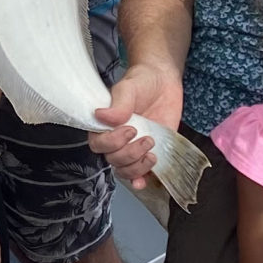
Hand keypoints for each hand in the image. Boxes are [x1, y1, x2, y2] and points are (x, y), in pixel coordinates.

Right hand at [87, 58, 184, 184]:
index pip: (98, 144)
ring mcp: (132, 149)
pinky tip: (145, 180)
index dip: (113, 142)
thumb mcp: (128, 88)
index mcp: (105, 125)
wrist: (164, 82)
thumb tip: (102, 115)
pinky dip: (141, 180)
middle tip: (147, 138)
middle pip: (113, 160)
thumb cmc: (142, 82)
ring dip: (137, 167)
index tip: (130, 129)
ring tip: (152, 151)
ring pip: (125, 171)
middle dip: (130, 153)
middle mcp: (116, 140)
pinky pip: (141, 175)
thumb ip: (118, 103)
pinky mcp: (148, 155)